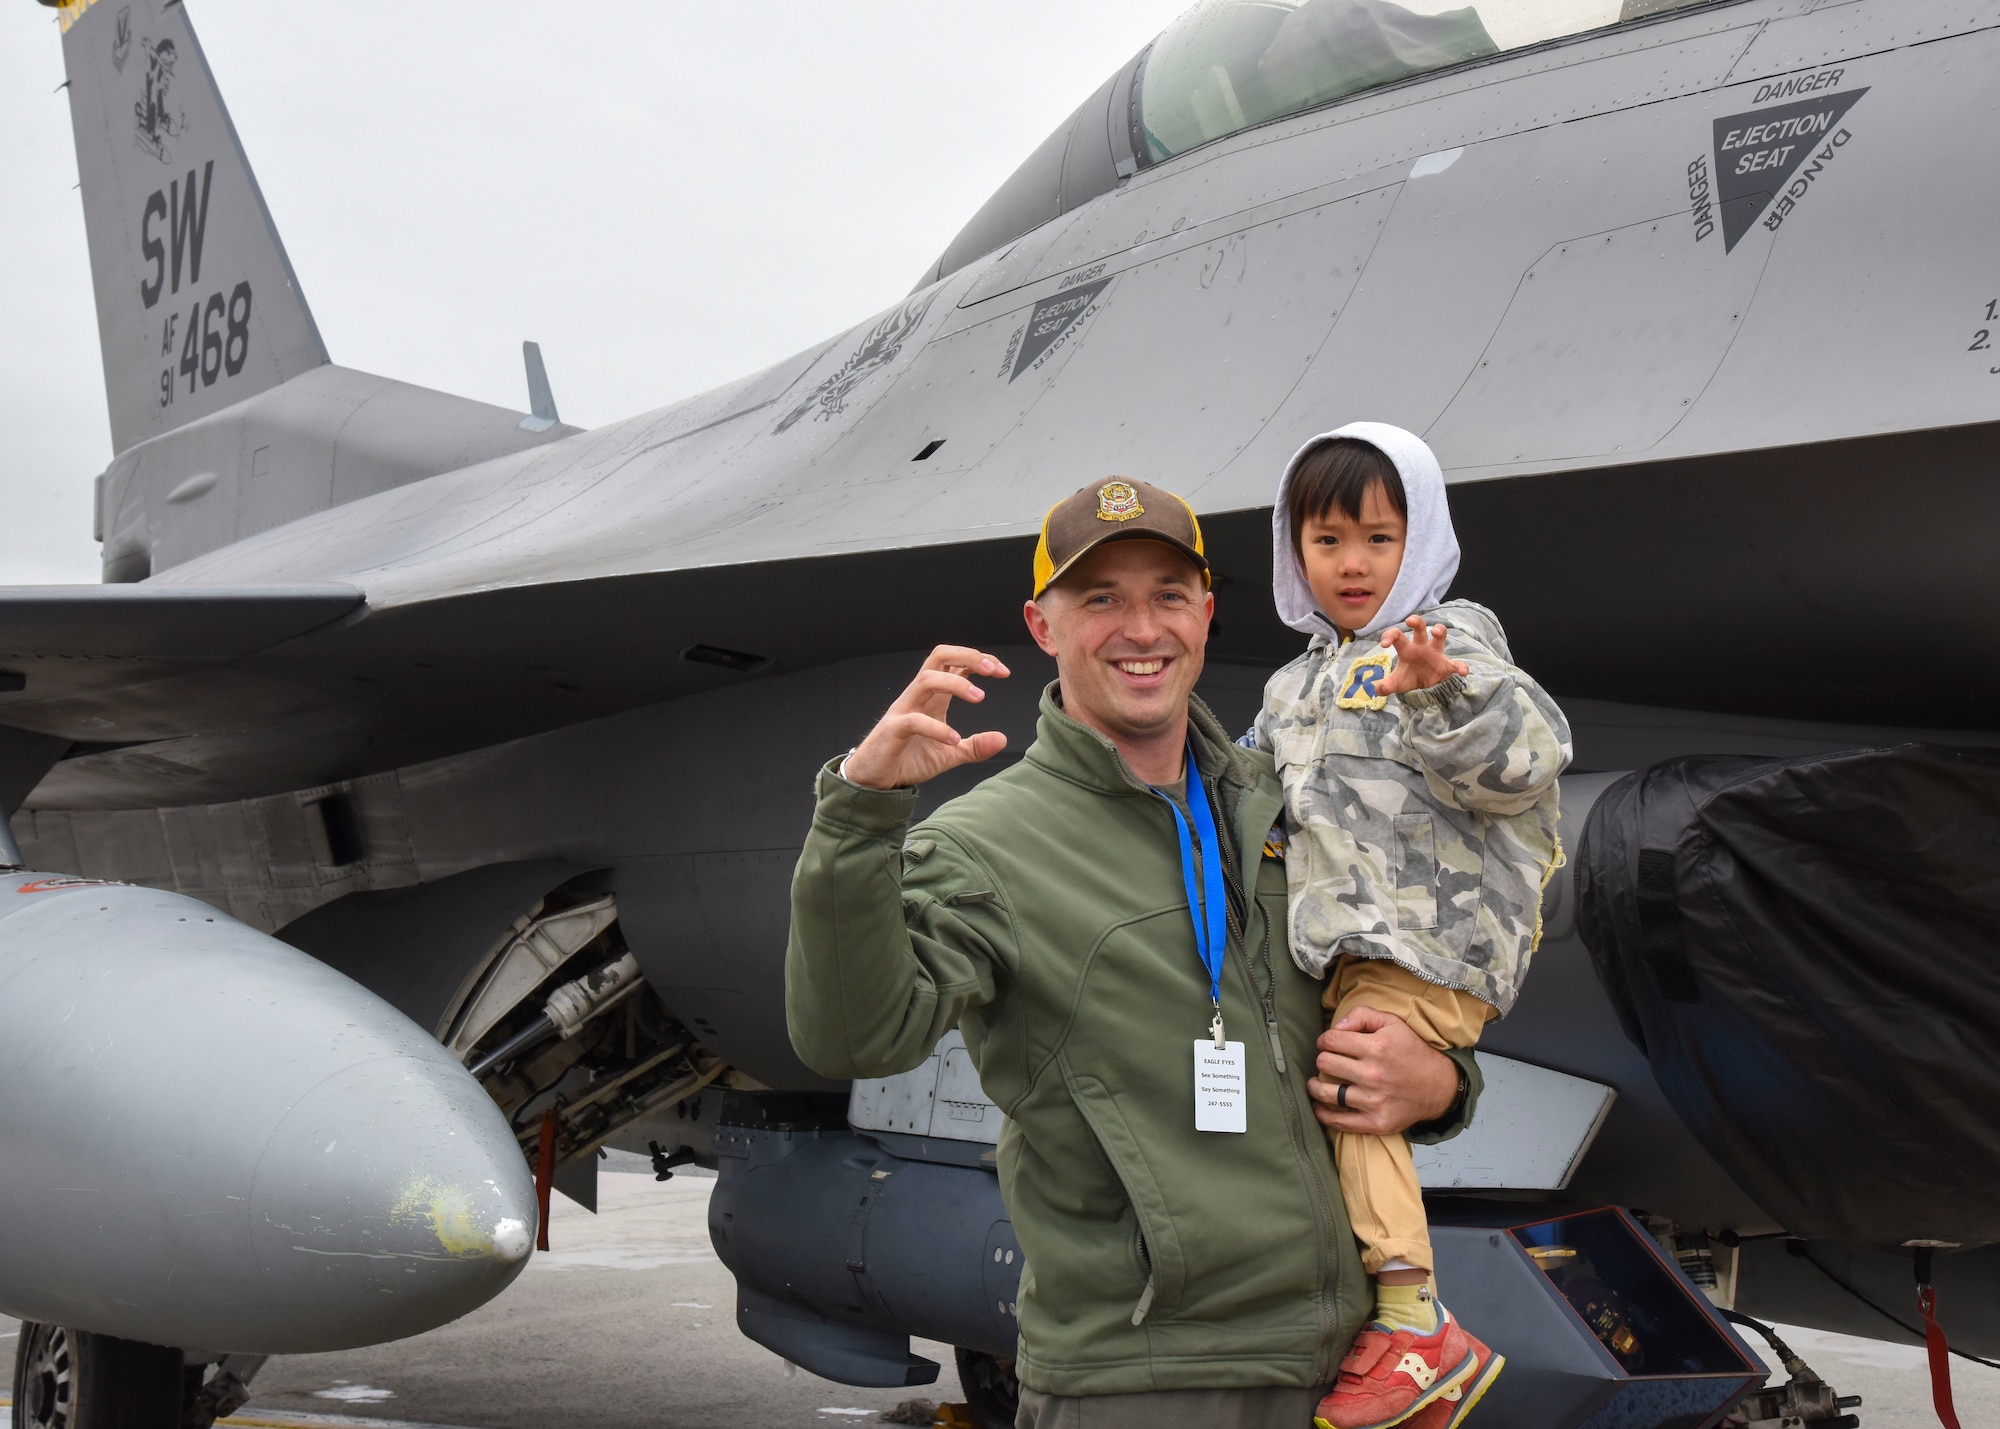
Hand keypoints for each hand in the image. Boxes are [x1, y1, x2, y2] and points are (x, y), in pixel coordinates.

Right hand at [841, 646, 1011, 789]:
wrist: (875, 781)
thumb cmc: (908, 760)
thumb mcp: (949, 755)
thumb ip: (974, 746)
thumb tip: (1002, 739)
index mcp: (932, 697)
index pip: (955, 663)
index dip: (979, 660)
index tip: (1004, 672)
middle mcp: (918, 697)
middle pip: (939, 657)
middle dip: (968, 656)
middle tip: (993, 670)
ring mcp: (903, 711)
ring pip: (926, 680)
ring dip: (956, 684)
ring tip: (979, 698)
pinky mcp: (893, 730)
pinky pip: (914, 721)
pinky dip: (937, 728)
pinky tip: (954, 740)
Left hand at [1307, 1004, 1460, 1135]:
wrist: (1439, 1086)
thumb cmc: (1411, 1051)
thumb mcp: (1392, 1023)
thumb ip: (1361, 1015)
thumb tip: (1336, 1026)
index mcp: (1377, 1047)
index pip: (1331, 1040)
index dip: (1324, 1040)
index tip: (1328, 1044)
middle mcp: (1374, 1074)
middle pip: (1325, 1063)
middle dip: (1322, 1059)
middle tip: (1328, 1061)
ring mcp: (1374, 1100)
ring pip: (1326, 1093)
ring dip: (1315, 1086)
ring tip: (1316, 1083)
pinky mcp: (1376, 1122)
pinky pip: (1339, 1122)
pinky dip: (1323, 1114)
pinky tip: (1319, 1106)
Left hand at [1376, 615, 1468, 695]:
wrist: (1425, 688)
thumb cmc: (1409, 677)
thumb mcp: (1396, 683)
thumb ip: (1387, 685)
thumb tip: (1378, 689)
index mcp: (1407, 648)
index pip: (1397, 636)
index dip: (1389, 636)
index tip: (1383, 644)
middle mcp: (1422, 646)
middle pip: (1420, 627)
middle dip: (1416, 621)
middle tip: (1410, 620)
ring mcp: (1436, 653)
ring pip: (1440, 636)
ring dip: (1440, 631)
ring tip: (1436, 632)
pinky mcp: (1447, 665)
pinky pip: (1456, 664)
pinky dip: (1461, 666)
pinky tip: (1463, 671)